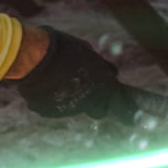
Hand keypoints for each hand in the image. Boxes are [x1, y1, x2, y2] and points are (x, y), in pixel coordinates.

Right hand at [9, 27, 135, 121]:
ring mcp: (68, 110)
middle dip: (97, 103)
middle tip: (88, 89)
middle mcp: (89, 103)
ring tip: (59, 78)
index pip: (124, 109)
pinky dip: (53, 100)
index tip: (134, 119)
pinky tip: (46, 84)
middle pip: (99, 111)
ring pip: (75, 108)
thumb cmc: (62, 48)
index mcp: (103, 87)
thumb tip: (110, 72)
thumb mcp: (87, 52)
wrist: (33, 57)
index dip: (128, 113)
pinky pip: (55, 108)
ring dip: (72, 98)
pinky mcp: (48, 112)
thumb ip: (100, 66)